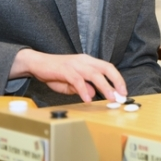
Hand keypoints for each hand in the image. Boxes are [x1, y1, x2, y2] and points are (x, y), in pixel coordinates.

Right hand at [9, 49, 126, 102]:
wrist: (37, 63)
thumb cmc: (55, 72)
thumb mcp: (72, 82)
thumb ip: (83, 87)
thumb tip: (93, 94)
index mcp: (88, 61)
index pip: (108, 67)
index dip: (117, 79)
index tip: (123, 91)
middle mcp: (84, 60)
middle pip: (106, 68)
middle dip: (116, 81)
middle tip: (121, 94)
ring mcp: (75, 64)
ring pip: (94, 74)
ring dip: (104, 86)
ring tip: (110, 98)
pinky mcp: (65, 70)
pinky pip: (77, 80)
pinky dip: (83, 90)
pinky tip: (87, 99)